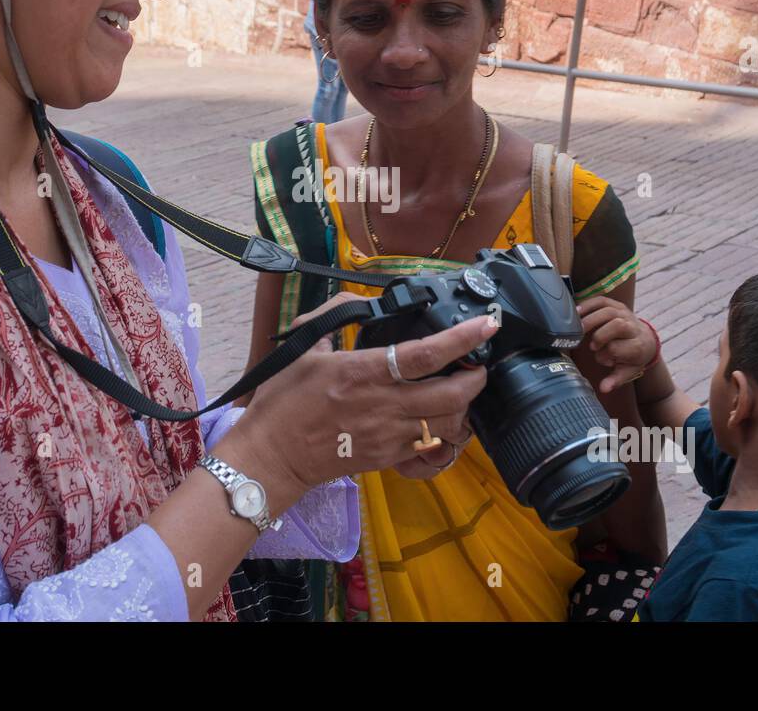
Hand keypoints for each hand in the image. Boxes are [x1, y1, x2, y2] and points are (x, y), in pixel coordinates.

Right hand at [238, 294, 493, 491]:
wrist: (271, 456)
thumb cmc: (284, 401)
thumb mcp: (302, 347)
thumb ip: (332, 315)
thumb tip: (358, 299)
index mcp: (363, 372)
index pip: (425, 354)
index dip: (463, 338)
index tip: (487, 324)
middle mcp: (383, 405)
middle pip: (452, 394)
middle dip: (477, 378)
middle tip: (479, 363)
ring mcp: (389, 436)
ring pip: (448, 424)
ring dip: (465, 407)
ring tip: (463, 392)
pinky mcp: (387, 458)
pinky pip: (431, 448)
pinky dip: (446, 433)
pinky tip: (443, 420)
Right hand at [576, 295, 656, 393]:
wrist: (645, 340)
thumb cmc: (633, 357)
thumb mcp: (628, 371)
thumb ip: (616, 380)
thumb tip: (604, 389)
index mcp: (637, 346)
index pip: (617, 347)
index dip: (605, 354)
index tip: (601, 358)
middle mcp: (633, 327)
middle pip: (617, 325)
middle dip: (600, 335)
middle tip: (591, 345)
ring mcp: (625, 313)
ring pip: (607, 311)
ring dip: (590, 319)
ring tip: (578, 329)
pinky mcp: (617, 305)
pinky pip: (602, 300)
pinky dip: (587, 305)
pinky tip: (576, 312)